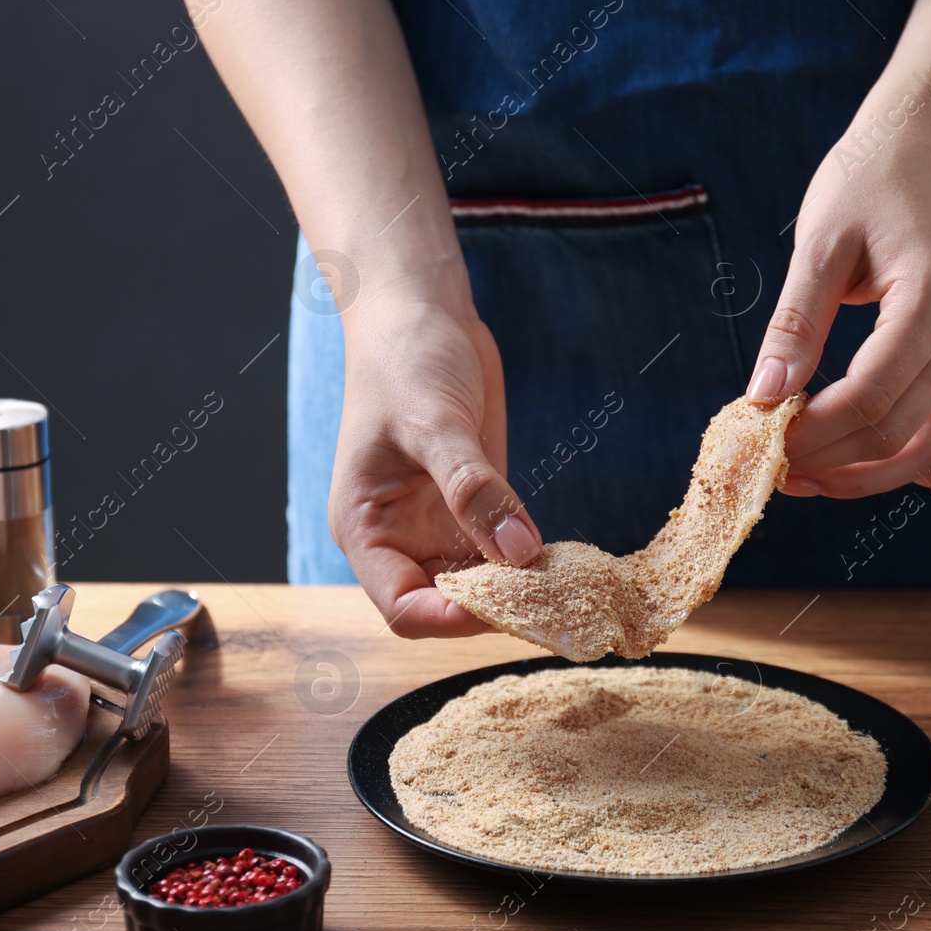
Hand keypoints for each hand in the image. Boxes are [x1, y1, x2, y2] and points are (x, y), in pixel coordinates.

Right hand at [330, 277, 541, 636]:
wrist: (422, 312)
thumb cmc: (404, 361)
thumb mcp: (436, 425)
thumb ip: (474, 491)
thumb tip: (519, 553)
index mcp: (365, 528)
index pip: (402, 607)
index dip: (451, 619)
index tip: (507, 606)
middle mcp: (398, 537)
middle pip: (443, 606)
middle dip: (493, 609)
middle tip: (551, 601)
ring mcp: (437, 523)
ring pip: (478, 584)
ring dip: (517, 589)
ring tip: (565, 585)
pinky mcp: (475, 505)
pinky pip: (502, 551)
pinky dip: (530, 560)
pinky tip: (564, 558)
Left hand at [747, 134, 930, 496]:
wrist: (920, 155)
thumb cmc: (863, 187)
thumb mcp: (817, 245)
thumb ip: (794, 323)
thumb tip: (763, 395)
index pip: (869, 399)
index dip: (812, 434)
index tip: (762, 440)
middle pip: (898, 435)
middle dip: (830, 462)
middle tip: (772, 465)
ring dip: (868, 477)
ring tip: (808, 476)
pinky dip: (918, 465)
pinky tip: (867, 468)